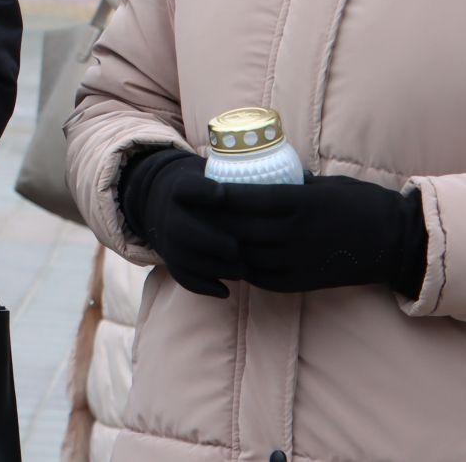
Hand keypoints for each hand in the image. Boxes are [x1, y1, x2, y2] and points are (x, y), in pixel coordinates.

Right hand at [117, 148, 242, 297]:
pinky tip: (225, 290)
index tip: (221, 194)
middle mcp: (169, 213)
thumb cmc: (206, 190)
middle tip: (237, 248)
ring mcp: (168, 239)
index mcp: (181, 188)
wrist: (167, 203)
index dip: (201, 191)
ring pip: (185, 257)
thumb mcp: (214, 175)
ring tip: (242, 271)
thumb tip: (297, 179)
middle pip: (182, 229)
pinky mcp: (171, 260)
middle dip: (212, 241)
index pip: (186, 187)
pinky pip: (184, 277)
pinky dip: (204, 286)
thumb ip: (241, 181)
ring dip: (214, 267)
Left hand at [208, 174, 425, 295]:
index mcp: (299, 202)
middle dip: (211, 221)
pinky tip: (235, 259)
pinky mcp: (303, 282)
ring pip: (246, 255)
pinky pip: (262, 278)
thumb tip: (263, 173)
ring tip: (206, 237)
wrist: (398, 241)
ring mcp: (298, 260)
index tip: (198, 188)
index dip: (215, 195)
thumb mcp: (325, 184)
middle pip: (238, 228)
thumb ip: (292, 182)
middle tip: (194, 213)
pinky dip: (244, 269)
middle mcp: (295, 232)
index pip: (244, 198)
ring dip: (224, 247)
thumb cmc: (362, 203)